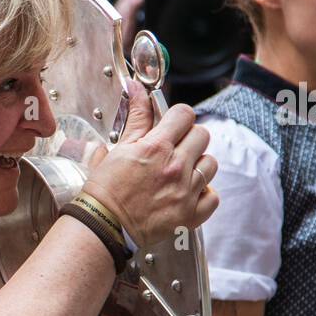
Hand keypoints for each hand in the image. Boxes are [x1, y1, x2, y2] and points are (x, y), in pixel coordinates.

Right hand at [82, 80, 218, 246]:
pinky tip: (187, 192)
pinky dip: (203, 193)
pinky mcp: (190, 215)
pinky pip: (213, 196)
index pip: (184, 114)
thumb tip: (137, 89)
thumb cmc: (104, 190)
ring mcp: (185, 192)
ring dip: (197, 165)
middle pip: (202, 135)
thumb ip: (136, 118)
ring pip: (211, 164)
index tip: (170, 125)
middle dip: (188, 138)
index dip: (177, 117)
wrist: (103, 227)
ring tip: (179, 172)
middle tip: (172, 149)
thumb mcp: (118, 148)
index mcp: (156, 148)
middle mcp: (175, 167)